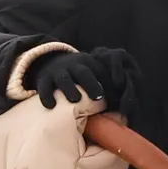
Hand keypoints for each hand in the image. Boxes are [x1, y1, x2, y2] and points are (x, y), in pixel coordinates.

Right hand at [25, 47, 140, 116]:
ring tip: (75, 100)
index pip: (100, 71)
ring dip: (70, 89)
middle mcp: (73, 66)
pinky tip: (50, 106)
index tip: (116, 95)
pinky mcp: (43, 79)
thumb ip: (105, 83)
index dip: (109, 82)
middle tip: (99, 98)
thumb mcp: (92, 71)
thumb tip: (124, 103)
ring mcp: (58, 72)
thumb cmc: (78, 74)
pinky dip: (46, 95)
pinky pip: (44, 86)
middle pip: (83, 73)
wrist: (50, 62)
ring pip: (63, 79)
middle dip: (91, 84)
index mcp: (88, 64)